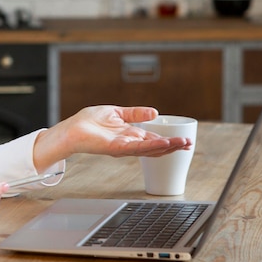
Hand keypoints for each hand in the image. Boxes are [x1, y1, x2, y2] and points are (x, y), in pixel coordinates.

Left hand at [33, 105, 192, 168]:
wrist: (71, 129)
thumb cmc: (88, 122)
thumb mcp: (116, 113)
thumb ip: (135, 113)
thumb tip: (155, 112)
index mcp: (130, 135)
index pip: (153, 139)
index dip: (168, 140)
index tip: (183, 140)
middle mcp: (129, 143)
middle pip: (155, 146)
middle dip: (172, 146)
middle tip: (189, 145)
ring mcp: (123, 147)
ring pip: (149, 149)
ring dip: (166, 147)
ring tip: (182, 145)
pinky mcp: (116, 148)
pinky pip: (136, 148)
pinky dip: (150, 147)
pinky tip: (162, 144)